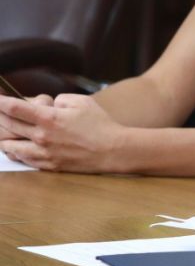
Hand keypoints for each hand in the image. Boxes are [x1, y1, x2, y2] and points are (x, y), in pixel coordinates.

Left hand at [0, 94, 125, 172]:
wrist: (113, 150)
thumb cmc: (100, 124)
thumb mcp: (82, 102)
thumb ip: (60, 100)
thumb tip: (49, 105)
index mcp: (49, 118)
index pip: (14, 108)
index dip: (1, 102)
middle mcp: (42, 137)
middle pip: (8, 126)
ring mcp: (43, 153)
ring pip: (9, 146)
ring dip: (3, 137)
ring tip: (4, 132)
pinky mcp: (48, 165)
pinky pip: (22, 159)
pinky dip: (14, 152)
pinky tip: (15, 147)